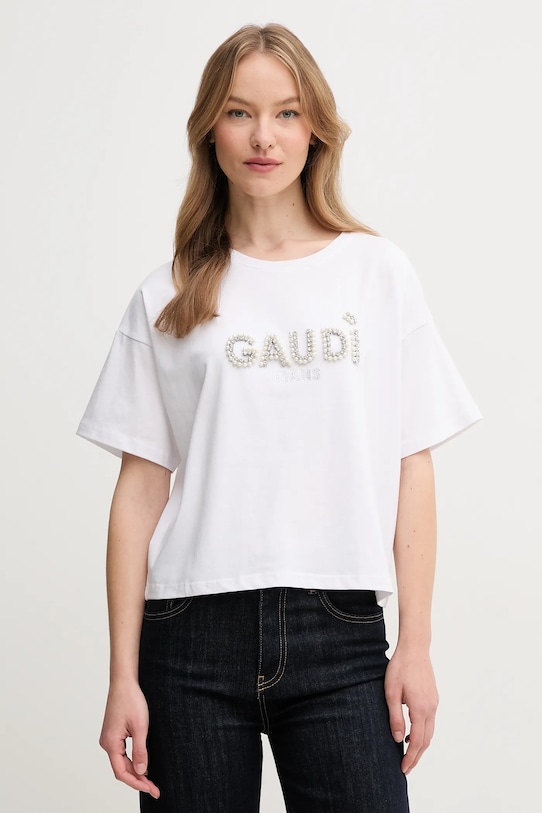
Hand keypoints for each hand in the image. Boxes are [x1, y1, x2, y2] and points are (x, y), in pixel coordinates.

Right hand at [99, 680, 159, 798]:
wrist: (124, 682)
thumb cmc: (131, 700)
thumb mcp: (140, 727)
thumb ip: (140, 750)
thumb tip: (141, 771)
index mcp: (110, 743)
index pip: (122, 772)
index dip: (136, 783)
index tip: (151, 789)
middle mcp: (106, 743)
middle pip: (121, 769)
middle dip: (138, 779)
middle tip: (155, 788)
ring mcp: (109, 738)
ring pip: (122, 761)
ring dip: (135, 771)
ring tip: (151, 780)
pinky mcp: (114, 733)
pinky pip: (122, 753)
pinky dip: (132, 760)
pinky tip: (143, 764)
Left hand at [384, 645, 438, 774]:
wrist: (415, 648)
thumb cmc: (400, 667)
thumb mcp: (391, 692)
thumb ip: (395, 717)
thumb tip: (398, 739)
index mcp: (420, 708)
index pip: (418, 741)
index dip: (411, 757)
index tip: (403, 768)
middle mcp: (431, 708)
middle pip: (426, 740)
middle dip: (417, 756)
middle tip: (406, 768)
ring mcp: (434, 703)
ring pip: (430, 732)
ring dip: (421, 745)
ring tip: (409, 754)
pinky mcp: (433, 698)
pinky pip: (430, 722)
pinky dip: (423, 733)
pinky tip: (411, 733)